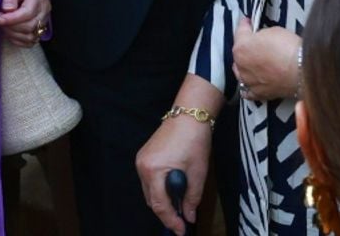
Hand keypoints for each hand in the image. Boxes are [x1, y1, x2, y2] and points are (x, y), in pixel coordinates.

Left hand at [0, 0, 50, 46]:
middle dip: (11, 27)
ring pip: (31, 36)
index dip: (12, 19)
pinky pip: (31, 41)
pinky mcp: (40, 27)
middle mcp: (44, 9)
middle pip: (30, 26)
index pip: (28, 13)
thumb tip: (7, 11)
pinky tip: (10, 31)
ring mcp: (44, 20)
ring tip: (4, 25)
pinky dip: (19, 40)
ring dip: (14, 35)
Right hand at [136, 115, 211, 234]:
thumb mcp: (197, 173)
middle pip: (151, 200)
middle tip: (181, 220)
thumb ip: (192, 198)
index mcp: (154, 170)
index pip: (159, 205)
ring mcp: (141, 159)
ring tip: (178, 205)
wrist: (189, 114)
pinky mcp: (144, 155)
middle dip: (166, 212)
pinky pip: (149, 179)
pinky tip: (171, 188)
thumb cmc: (194, 140)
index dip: (170, 221)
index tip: (181, 230)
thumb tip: (188, 216)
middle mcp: (143, 166)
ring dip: (162, 200)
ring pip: (149, 191)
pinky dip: (159, 188)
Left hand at [231, 18, 300, 101]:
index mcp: (241, 47)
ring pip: (241, 72)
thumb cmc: (289, 49)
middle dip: (245, 46)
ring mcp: (249, 81)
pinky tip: (253, 81)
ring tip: (253, 60)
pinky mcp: (259, 93)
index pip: (240, 31)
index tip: (248, 22)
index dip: (245, 25)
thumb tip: (260, 37)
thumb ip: (261, 34)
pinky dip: (249, 85)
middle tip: (254, 41)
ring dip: (245, 65)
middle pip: (239, 53)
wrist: (302, 70)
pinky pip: (248, 90)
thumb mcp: (273, 30)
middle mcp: (241, 65)